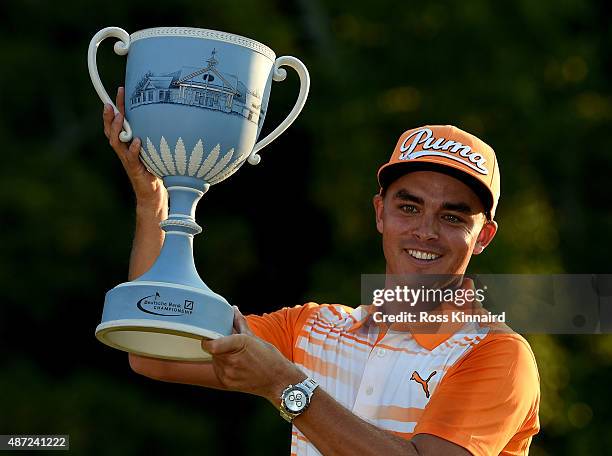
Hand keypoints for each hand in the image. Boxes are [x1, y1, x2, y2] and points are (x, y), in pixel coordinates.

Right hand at [102, 87, 166, 209]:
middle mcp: (124, 150)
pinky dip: (134, 149)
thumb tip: (165, 116)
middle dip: (111, 115)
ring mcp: (128, 160)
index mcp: (127, 143)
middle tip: (111, 102)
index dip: (117, 107)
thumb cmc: (155, 169)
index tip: (121, 91)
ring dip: (117, 129)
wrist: (153, 194)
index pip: (118, 122)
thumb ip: (153, 135)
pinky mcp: (135, 170)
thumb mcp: (153, 149)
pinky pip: (132, 158)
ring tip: (120, 117)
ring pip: (117, 142)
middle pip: (111, 130)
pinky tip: (137, 141)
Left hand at [202, 306, 304, 403]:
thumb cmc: (269, 358)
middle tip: (229, 345)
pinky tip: (236, 366)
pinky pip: (218, 370)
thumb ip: (240, 323)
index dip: (207, 340)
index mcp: (239, 344)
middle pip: (213, 350)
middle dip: (219, 346)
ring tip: (236, 356)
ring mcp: (228, 373)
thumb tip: (234, 310)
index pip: (211, 344)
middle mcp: (231, 360)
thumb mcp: (255, 338)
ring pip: (215, 360)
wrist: (278, 380)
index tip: (209, 336)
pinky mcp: (227, 383)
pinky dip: (223, 366)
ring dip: (221, 356)